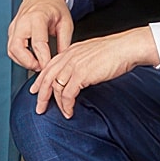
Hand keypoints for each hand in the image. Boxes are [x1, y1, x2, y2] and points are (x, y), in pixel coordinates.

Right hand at [6, 0, 72, 70]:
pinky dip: (20, 56)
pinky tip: (31, 56)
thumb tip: (61, 62)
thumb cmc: (55, 6)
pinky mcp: (12, 29)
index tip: (49, 68)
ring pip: (11, 50)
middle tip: (41, 67)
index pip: (37, 43)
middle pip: (16, 48)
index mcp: (37, 16)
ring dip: (23, 61)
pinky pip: (11, 47)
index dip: (44, 60)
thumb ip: (64, 43)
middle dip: (28, 63)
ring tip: (38, 62)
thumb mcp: (66, 22)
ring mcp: (15, 24)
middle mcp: (23, 20)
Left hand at [30, 28, 158, 116]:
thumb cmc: (113, 52)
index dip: (40, 79)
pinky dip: (66, 105)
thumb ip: (80, 62)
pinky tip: (69, 111)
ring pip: (56, 86)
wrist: (124, 48)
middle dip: (41, 93)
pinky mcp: (81, 74)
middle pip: (48, 76)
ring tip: (61, 113)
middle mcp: (69, 56)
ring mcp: (74, 64)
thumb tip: (76, 76)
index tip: (35, 89)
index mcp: (71, 50)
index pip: (49, 65)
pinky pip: (68, 94)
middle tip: (39, 107)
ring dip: (56, 103)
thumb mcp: (90, 54)